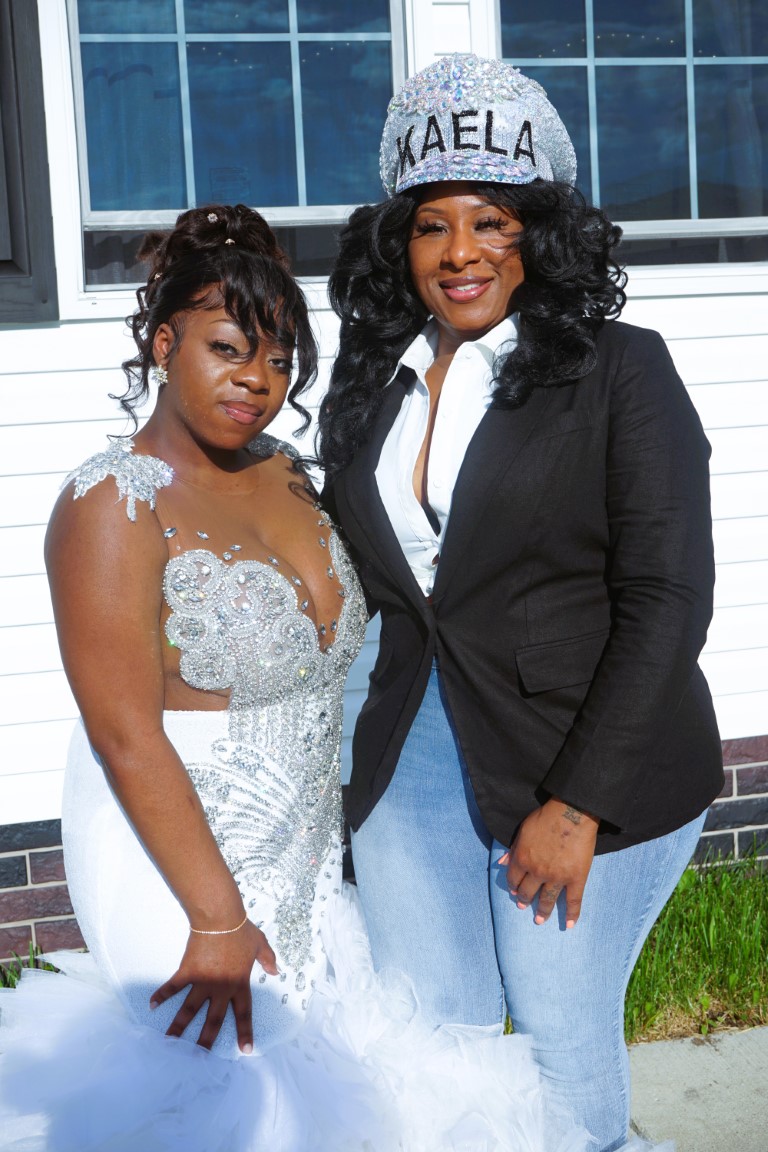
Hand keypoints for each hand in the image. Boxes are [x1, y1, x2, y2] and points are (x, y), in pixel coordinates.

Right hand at [150, 919, 277, 1052]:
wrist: (220, 919)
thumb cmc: (241, 930)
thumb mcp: (260, 944)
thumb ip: (268, 959)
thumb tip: (276, 970)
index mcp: (239, 984)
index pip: (243, 1013)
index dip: (245, 1032)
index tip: (245, 1050)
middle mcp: (220, 989)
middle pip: (213, 1020)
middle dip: (206, 1042)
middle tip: (198, 1059)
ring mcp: (202, 982)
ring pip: (189, 1010)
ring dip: (178, 1028)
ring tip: (169, 1043)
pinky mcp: (187, 972)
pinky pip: (172, 987)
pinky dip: (161, 995)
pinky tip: (152, 1005)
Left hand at [499, 798, 598, 928]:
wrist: (571, 813)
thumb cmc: (545, 817)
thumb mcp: (523, 830)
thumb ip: (513, 848)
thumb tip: (501, 863)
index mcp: (522, 859)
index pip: (513, 879)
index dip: (513, 886)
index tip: (514, 891)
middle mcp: (537, 872)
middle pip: (528, 891)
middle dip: (524, 899)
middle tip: (523, 905)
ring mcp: (557, 877)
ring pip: (547, 900)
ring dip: (542, 911)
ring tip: (539, 919)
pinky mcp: (576, 879)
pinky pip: (573, 901)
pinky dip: (571, 915)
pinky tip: (569, 925)